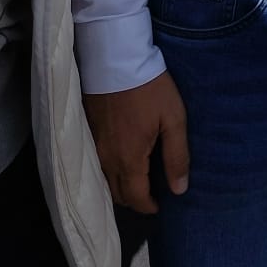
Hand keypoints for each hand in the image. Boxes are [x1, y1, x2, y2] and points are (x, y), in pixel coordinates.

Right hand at [83, 72, 189, 213]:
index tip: (160, 206)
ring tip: (136, 180)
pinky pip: (96, 163)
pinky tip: (120, 161)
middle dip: (134, 199)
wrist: (115, 59)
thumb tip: (179, 189)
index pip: (136, 198)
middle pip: (117, 194)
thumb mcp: (173, 119)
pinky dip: (108, 171)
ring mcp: (93, 146)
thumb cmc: (150, 88)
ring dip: (119, 187)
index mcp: (129, 159)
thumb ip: (176, 156)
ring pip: (103, 181)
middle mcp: (106, 159)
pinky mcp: (86, 132)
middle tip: (150, 194)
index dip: (148, 207)